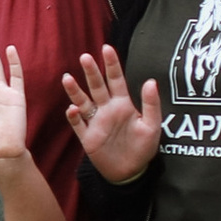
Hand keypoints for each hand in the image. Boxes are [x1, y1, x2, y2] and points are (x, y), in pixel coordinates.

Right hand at [62, 46, 161, 181]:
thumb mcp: (153, 126)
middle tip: (85, 57)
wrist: (130, 172)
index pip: (116, 80)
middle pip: (97, 87)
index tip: (106, 48)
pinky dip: (74, 117)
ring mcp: (95, 123)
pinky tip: (72, 109)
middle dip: (91, 72)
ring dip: (75, 91)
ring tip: (67, 78)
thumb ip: (151, 104)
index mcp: (123, 105)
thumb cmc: (143, 148)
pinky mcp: (87, 137)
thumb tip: (150, 81)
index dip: (112, 64)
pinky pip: (78, 125)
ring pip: (83, 102)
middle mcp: (107, 110)